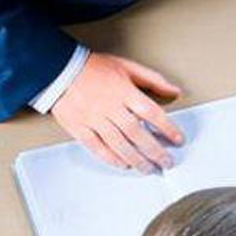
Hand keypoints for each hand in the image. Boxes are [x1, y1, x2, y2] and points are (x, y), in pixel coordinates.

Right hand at [50, 52, 183, 173]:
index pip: (151, 113)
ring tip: (149, 168)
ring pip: (118, 144)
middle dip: (154, 151)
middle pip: (136, 133)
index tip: (178, 139)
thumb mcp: (127, 66)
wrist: (57, 68)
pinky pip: (96, 147)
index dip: (167, 128)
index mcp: (124, 91)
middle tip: (166, 162)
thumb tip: (174, 90)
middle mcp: (109, 106)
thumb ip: (153, 80)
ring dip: (136, 159)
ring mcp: (92, 118)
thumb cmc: (93, 67)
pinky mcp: (78, 127)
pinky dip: (110, 158)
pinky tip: (123, 164)